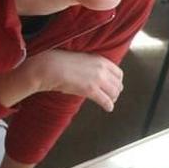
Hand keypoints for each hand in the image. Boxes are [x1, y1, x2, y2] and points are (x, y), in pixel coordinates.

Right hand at [0, 49, 122, 111]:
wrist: (49, 66)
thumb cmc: (60, 62)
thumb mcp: (81, 59)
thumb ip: (91, 66)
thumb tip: (93, 74)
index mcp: (100, 59)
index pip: (118, 73)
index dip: (117, 81)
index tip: (114, 85)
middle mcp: (102, 69)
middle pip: (118, 84)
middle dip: (115, 91)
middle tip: (111, 96)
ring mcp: (98, 79)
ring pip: (114, 93)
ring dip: (113, 99)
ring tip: (109, 102)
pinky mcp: (91, 90)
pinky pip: (106, 100)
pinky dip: (109, 106)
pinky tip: (108, 108)